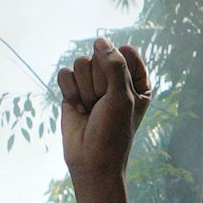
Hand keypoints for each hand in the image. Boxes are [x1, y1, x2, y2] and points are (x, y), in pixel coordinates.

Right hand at [56, 39, 152, 183]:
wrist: (91, 161)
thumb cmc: (113, 133)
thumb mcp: (122, 97)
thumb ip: (114, 65)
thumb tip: (100, 40)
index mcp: (136, 79)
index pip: (125, 52)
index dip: (119, 70)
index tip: (121, 93)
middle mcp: (114, 78)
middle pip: (99, 56)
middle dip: (98, 83)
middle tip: (103, 106)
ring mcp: (92, 83)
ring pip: (81, 63)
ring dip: (85, 90)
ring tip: (91, 109)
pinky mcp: (73, 90)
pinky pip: (65, 73)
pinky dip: (70, 92)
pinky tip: (78, 109)